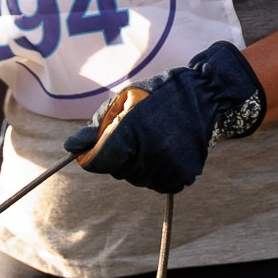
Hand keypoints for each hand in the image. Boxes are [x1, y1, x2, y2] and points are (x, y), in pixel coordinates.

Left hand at [64, 42, 265, 194]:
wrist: (206, 94)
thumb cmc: (159, 94)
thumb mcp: (124, 101)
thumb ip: (97, 127)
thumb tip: (71, 148)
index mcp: (130, 134)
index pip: (97, 162)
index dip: (95, 153)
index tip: (100, 144)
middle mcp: (149, 155)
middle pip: (117, 171)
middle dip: (121, 155)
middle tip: (139, 133)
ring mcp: (167, 168)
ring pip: (138, 178)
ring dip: (140, 164)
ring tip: (156, 138)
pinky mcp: (182, 175)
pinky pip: (159, 182)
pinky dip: (159, 170)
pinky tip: (167, 150)